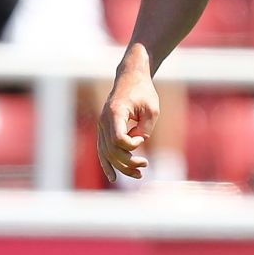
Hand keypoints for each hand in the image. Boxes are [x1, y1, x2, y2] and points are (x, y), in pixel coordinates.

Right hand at [96, 62, 160, 180]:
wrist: (131, 77)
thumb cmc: (143, 92)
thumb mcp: (152, 109)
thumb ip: (144, 128)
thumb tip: (137, 144)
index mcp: (115, 113)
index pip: (117, 139)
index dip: (132, 145)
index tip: (142, 138)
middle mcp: (104, 120)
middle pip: (111, 150)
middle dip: (128, 162)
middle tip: (145, 164)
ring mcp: (101, 125)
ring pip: (106, 153)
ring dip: (121, 167)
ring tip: (139, 174)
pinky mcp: (104, 129)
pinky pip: (102, 150)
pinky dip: (107, 164)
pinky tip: (113, 177)